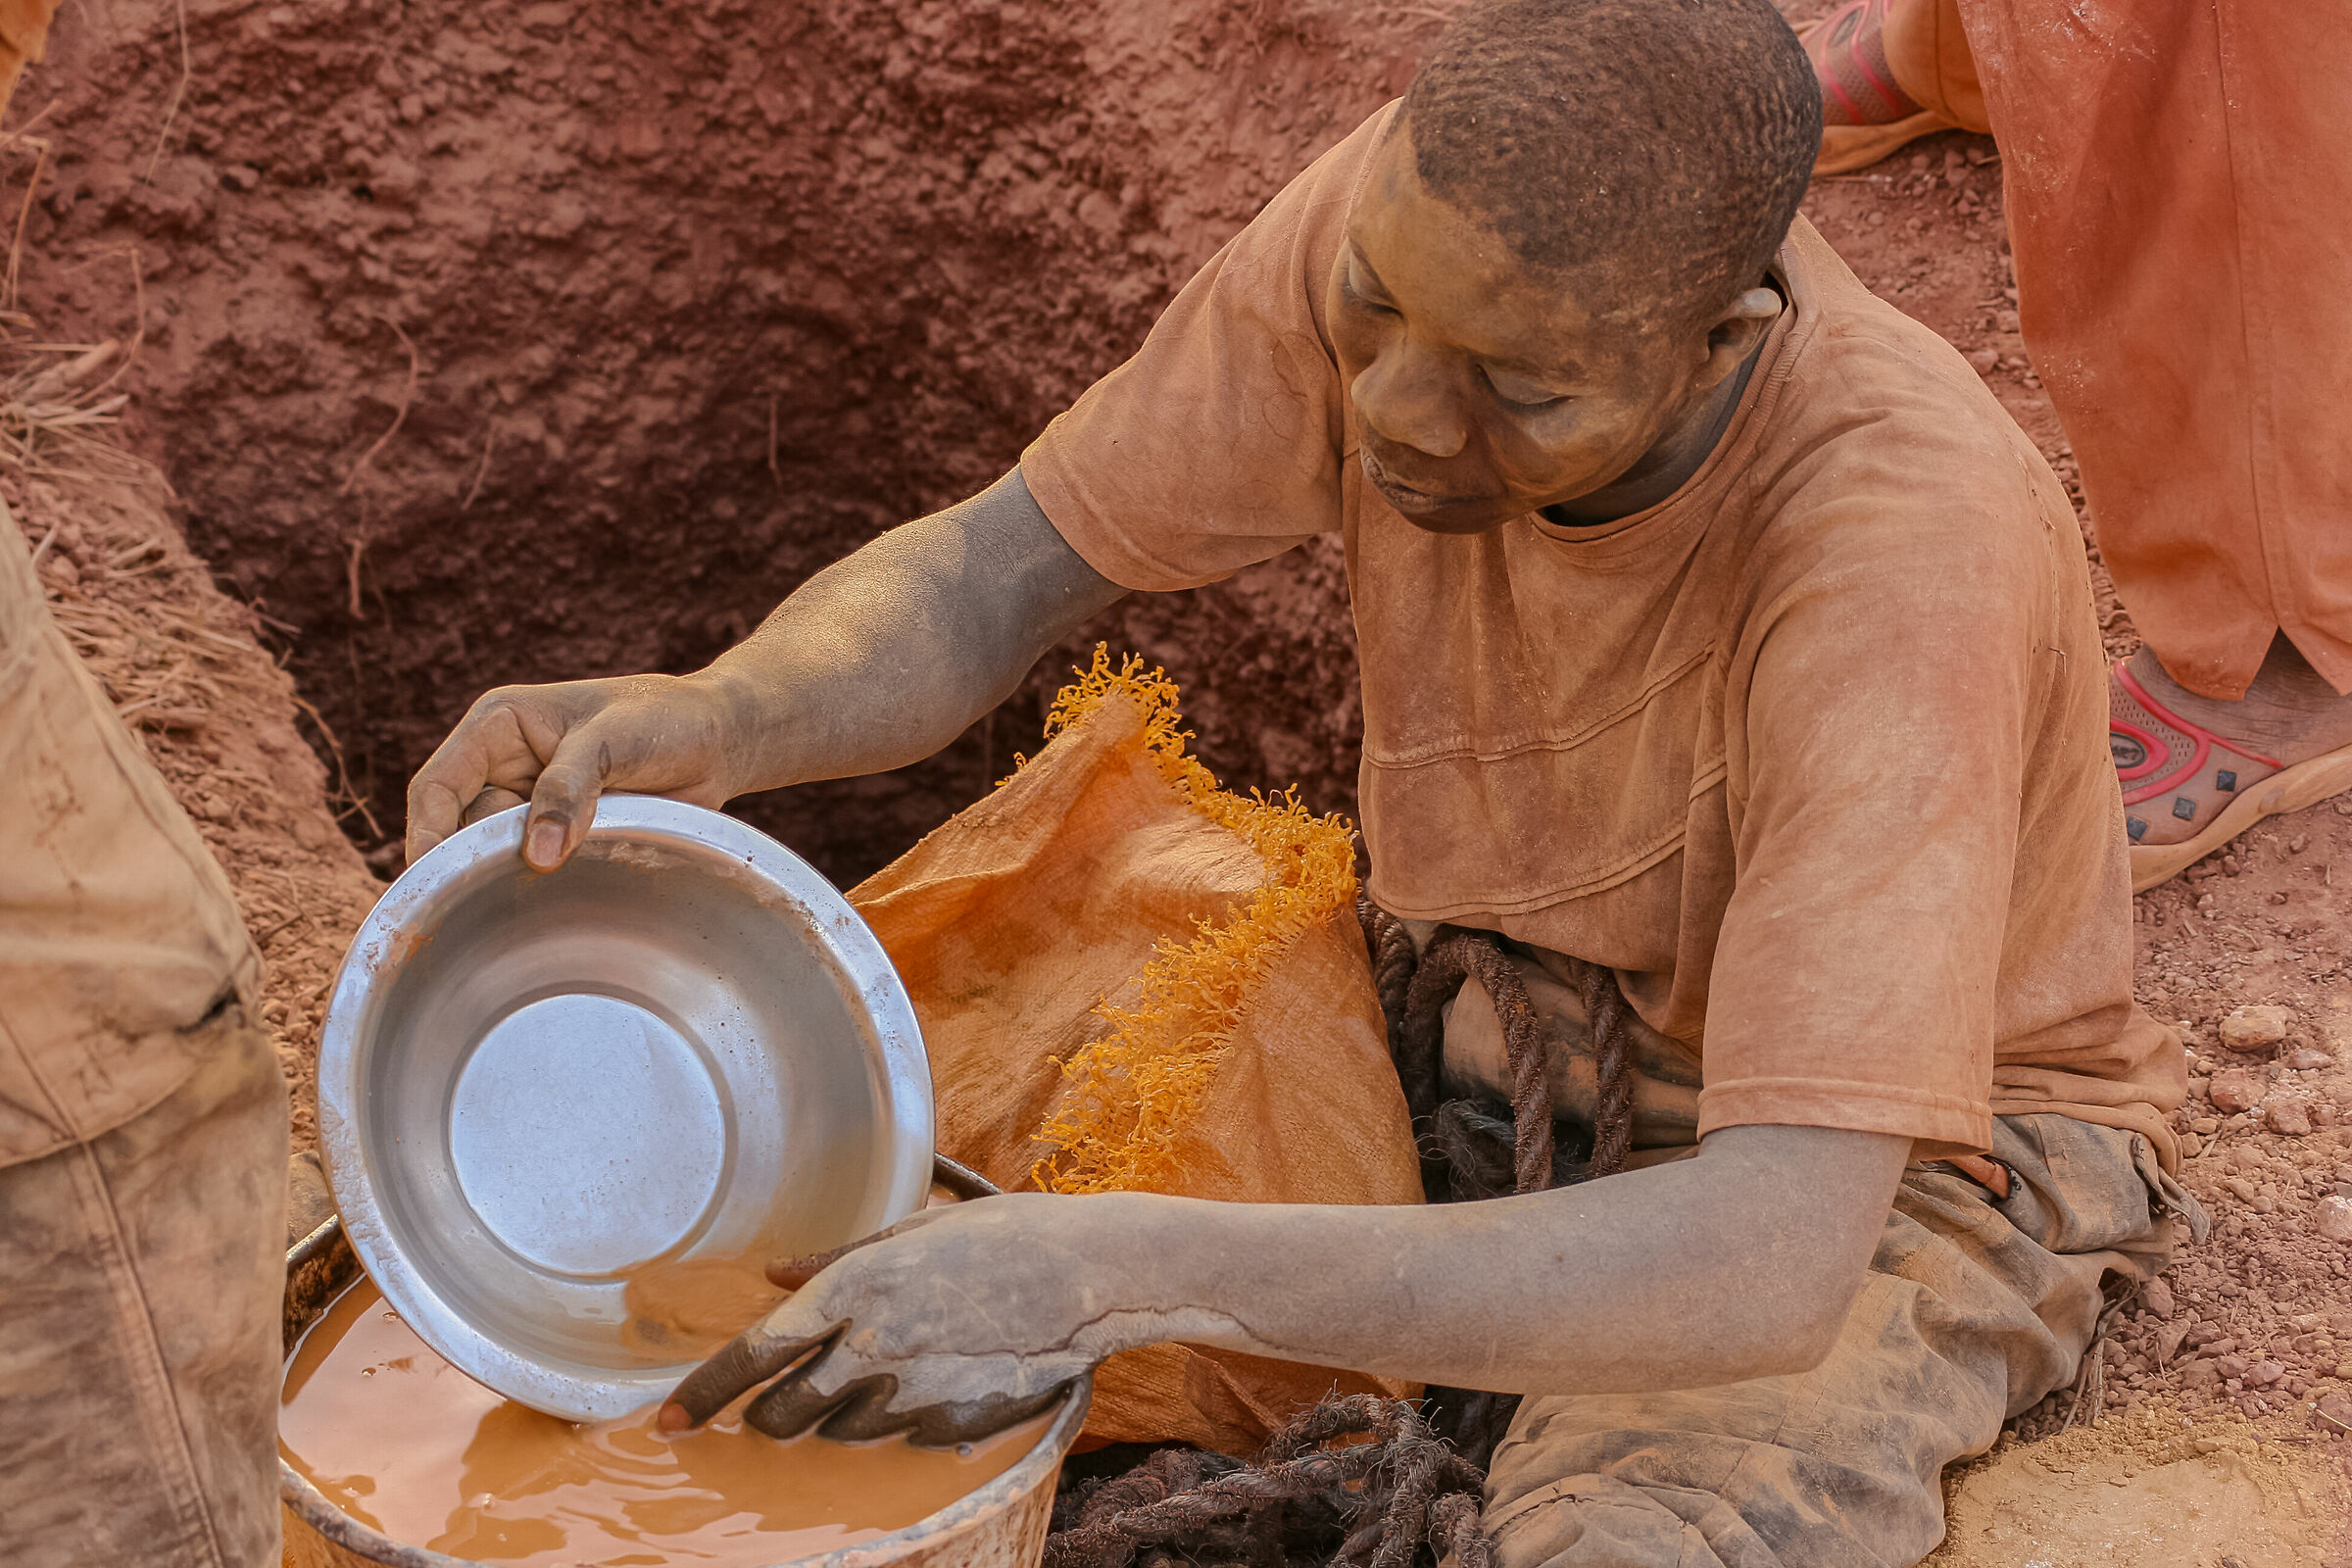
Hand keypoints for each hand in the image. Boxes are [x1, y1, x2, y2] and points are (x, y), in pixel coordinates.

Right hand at [404, 673, 740, 869]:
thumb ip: (569, 788)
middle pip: (462, 830)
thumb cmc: (666, 719)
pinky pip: (536, 867)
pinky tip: (574, 886)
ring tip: (575, 863)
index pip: (437, 787)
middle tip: (534, 873)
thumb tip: (535, 856)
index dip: (427, 836)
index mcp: (498, 726)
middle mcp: (504, 766)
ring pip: (498, 855)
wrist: (721, 741)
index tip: (434, 885)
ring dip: (522, 871)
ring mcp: (531, 804)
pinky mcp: (562, 834)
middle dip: (484, 858)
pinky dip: (548, 882)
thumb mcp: (614, 740)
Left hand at [659, 1194, 1158, 1446]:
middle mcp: (874, 1346)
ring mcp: (913, 1393)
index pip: (755, 1355)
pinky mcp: (950, 1423)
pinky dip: (896, 1418)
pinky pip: (899, 1435)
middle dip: (768, 1414)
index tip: (667, 1421)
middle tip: (776, 1400)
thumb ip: (836, 1259)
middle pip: (784, 1411)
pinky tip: (930, 1381)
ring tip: (874, 1374)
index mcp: (856, 1288)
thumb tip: (774, 1277)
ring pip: (840, 1430)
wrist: (1093, 1275)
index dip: (702, 1392)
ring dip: (837, 1414)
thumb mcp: (916, 1231)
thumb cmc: (1007, 1236)